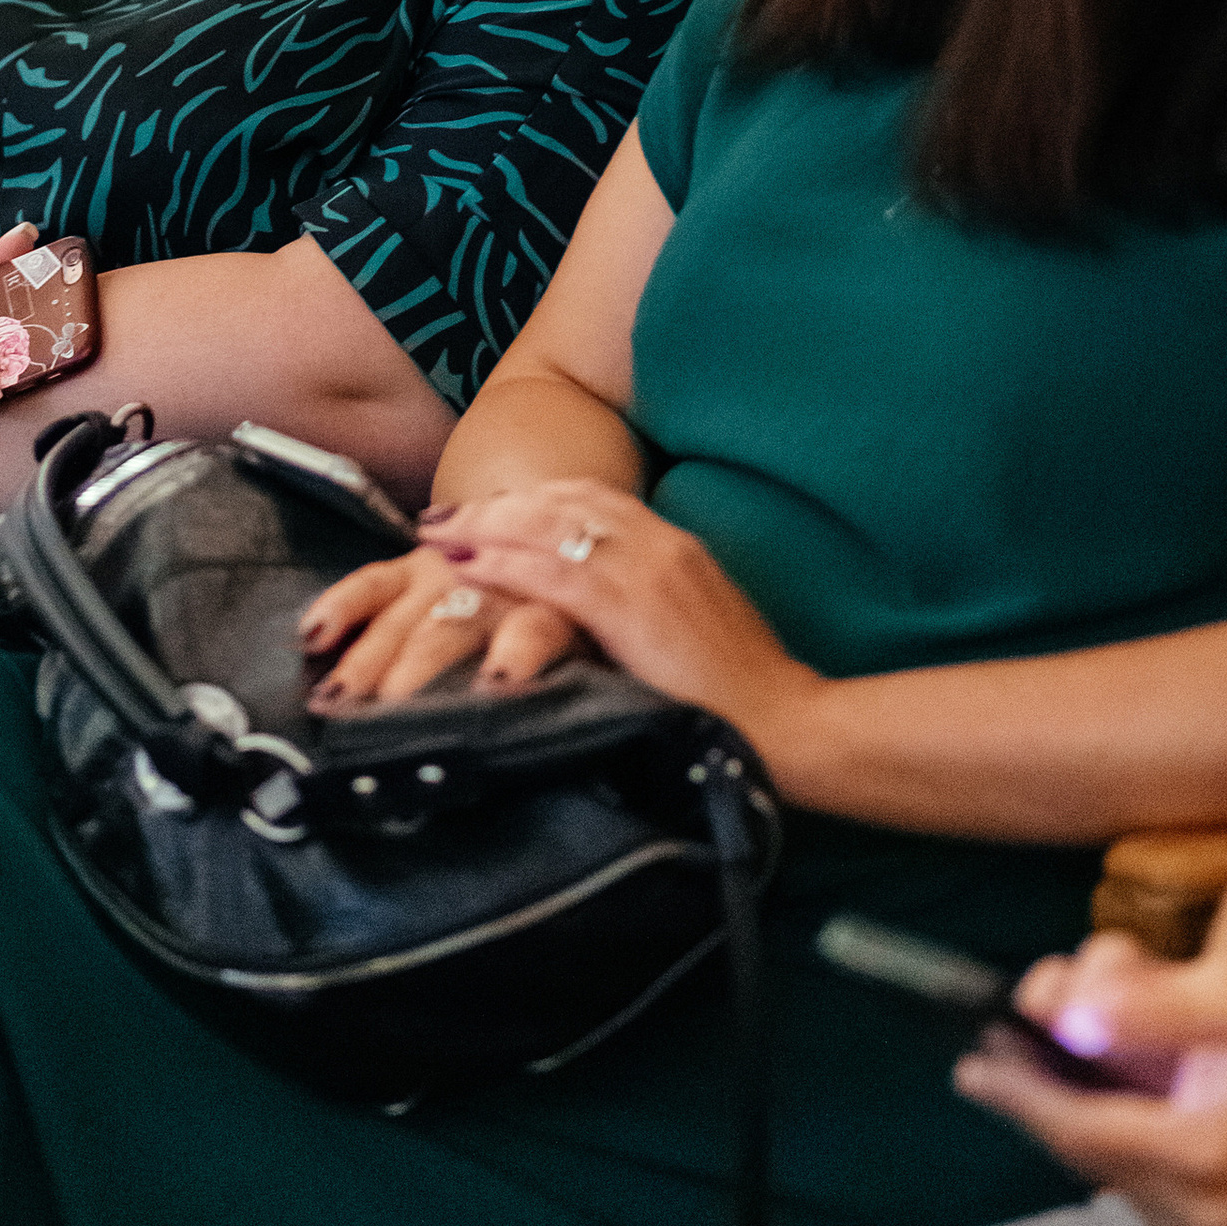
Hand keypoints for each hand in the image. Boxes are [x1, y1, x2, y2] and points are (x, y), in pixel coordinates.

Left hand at [320, 482, 807, 755]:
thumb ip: (645, 605)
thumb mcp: (687, 629)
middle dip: (498, 505)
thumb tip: (593, 613)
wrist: (785, 725)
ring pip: (548, 526)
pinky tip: (467, 564)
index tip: (488, 511)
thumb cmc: (736, 696)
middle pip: (561, 501)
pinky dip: (504, 562)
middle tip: (445, 515)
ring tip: (440, 533)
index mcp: (675, 545)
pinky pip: (552, 572)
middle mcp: (659, 542)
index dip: (532, 502)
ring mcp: (646, 569)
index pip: (591, 500)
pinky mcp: (631, 608)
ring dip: (487, 525)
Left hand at [955, 936, 1226, 1225]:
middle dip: (1052, 1107)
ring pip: (1128, 1189)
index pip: (1083, 1131)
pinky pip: (1165, 1213)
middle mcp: (1215, 1220)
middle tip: (1012, 1058)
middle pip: (1097, 1161)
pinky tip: (1145, 1123)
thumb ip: (1153, 1008)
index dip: (1022, 1097)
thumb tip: (1070, 1015)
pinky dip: (1143, 1167)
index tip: (974, 1067)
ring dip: (1099, 1136)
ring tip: (1083, 1079)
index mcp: (1209, 1157)